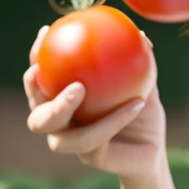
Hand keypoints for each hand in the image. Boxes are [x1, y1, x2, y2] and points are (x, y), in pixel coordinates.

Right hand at [24, 25, 167, 180]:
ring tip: (79, 87)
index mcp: (63, 99)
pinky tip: (137, 102)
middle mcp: (61, 124)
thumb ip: (137, 60)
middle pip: (37, 114)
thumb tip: (141, 35)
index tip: (46, 31)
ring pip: (58, 133)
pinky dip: (116, 119)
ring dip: (64, 107)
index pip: (41, 79)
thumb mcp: (142, 80)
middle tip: (48, 64)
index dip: (36, 57)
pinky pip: (96, 140)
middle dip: (35, 91)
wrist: (153, 147)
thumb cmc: (140, 108)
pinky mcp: (91, 157)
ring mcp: (72, 143)